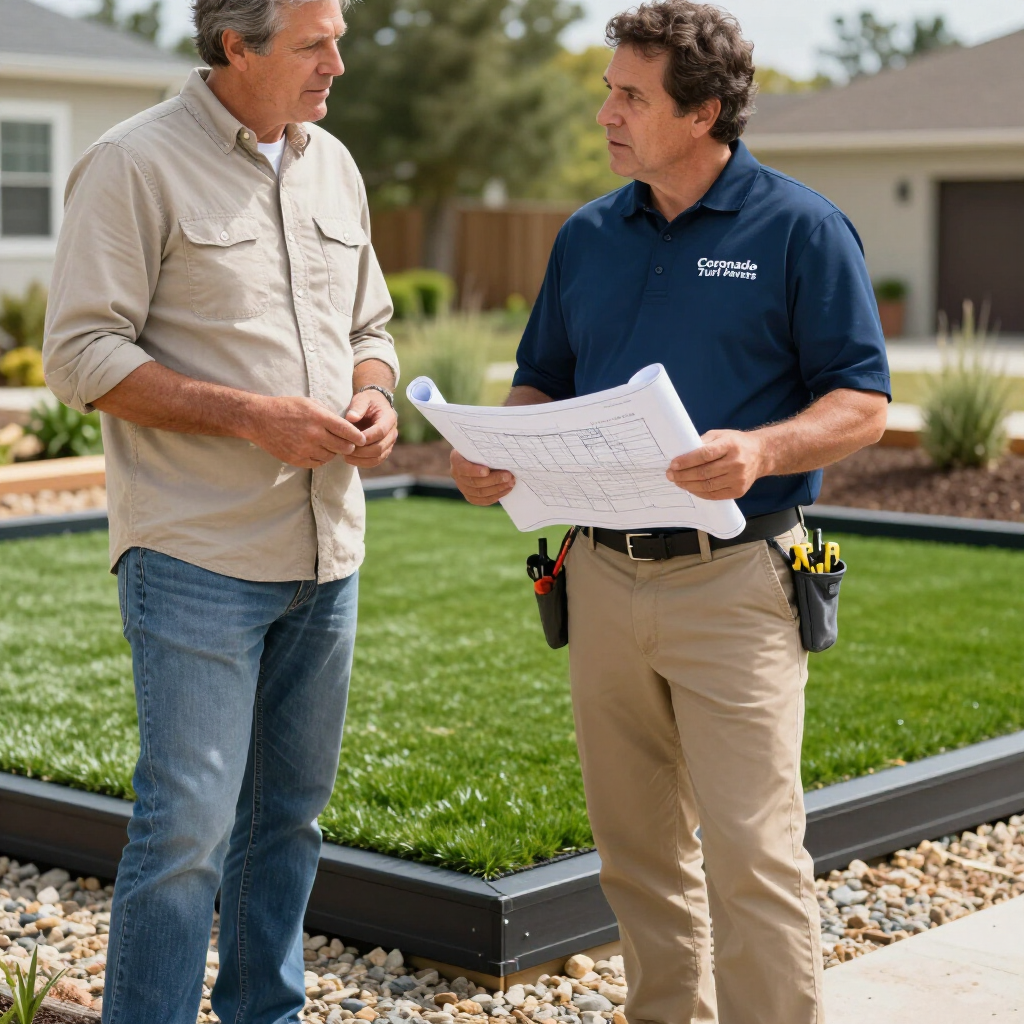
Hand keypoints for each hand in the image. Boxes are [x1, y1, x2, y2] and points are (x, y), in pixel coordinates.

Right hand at [247, 395, 364, 468]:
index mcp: (319, 417)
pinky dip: (320, 458)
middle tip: (348, 444)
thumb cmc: (286, 408)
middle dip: (348, 446)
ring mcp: (304, 448)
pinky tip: (316, 450)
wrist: (259, 419)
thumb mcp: (309, 403)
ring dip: (332, 452)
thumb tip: (346, 425)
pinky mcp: (296, 459)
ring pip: (331, 456)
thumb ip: (328, 414)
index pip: (347, 431)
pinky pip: (317, 463)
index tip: (362, 439)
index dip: (358, 437)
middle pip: (343, 447)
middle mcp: (314, 434)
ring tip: (327, 445)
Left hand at [343, 389, 397, 467]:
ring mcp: (390, 443)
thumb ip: (357, 406)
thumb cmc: (367, 401)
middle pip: (380, 447)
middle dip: (361, 451)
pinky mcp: (384, 450)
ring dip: (361, 459)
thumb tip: (351, 418)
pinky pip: (376, 461)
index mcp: (389, 418)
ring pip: (378, 457)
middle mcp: (392, 433)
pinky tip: (350, 460)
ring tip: (345, 456)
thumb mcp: (362, 398)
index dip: (366, 437)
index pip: (380, 431)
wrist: (375, 406)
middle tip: (345, 450)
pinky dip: (363, 463)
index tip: (350, 439)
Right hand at [450, 450, 514, 505]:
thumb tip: (502, 446)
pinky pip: (481, 500)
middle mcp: (456, 474)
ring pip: (479, 493)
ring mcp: (462, 486)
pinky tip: (505, 490)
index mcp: (456, 459)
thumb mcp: (479, 443)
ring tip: (511, 483)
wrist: (476, 454)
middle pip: (474, 482)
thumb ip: (486, 447)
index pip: (463, 467)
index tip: (487, 470)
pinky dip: (495, 496)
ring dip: (497, 489)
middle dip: (494, 480)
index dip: (474, 471)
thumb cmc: (480, 446)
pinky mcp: (469, 495)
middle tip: (508, 476)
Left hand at [666, 429, 767, 499]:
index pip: (705, 455)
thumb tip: (681, 453)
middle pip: (704, 473)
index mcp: (730, 445)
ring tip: (677, 482)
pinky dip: (699, 493)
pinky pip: (714, 495)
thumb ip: (702, 443)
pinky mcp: (739, 490)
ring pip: (707, 486)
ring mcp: (738, 479)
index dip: (687, 461)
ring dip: (688, 485)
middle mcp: (736, 463)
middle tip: (670, 475)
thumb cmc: (736, 443)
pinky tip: (690, 488)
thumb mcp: (720, 435)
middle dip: (683, 475)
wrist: (761, 454)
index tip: (673, 464)